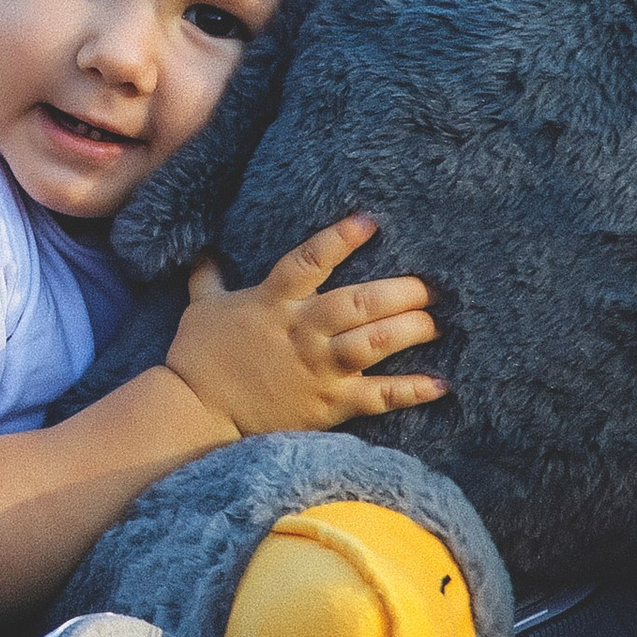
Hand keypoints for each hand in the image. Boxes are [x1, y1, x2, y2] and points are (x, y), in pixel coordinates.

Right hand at [161, 215, 445, 441]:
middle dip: (399, 292)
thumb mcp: (201, 309)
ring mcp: (318, 369)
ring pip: (373, 343)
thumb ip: (209, 278)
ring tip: (435, 322)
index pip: (310, 261)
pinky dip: (411, 389)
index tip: (370, 222)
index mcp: (273, 302)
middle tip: (430, 286)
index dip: (340, 240)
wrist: (195, 414)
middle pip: (357, 304)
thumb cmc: (197, 359)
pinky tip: (440, 383)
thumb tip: (203, 252)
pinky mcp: (328, 404)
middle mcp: (302, 332)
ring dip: (409, 330)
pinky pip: (377, 396)